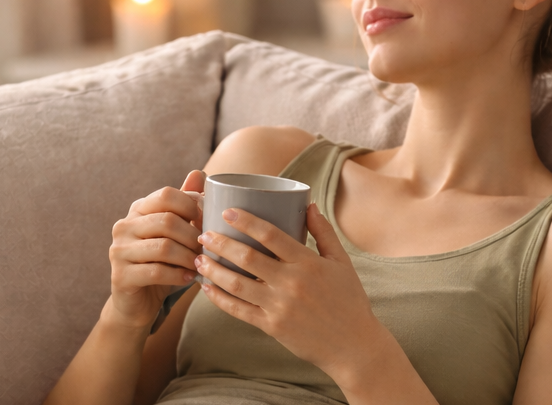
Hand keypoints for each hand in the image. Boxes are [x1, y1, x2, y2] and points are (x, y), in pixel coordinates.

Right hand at [107, 170, 204, 328]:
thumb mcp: (174, 232)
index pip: (166, 194)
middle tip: (208, 248)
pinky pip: (156, 271)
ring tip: (201, 264)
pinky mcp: (120, 276)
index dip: (192, 205)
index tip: (208, 221)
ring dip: (188, 257)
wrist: (137, 303)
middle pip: (167, 220)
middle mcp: (124, 226)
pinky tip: (189, 278)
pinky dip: (179, 275)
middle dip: (193, 235)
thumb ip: (184, 204)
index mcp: (137, 209)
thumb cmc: (161, 263)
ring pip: (164, 247)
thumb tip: (199, 173)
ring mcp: (118, 250)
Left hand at [194, 203, 385, 377]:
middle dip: (220, 243)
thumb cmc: (349, 300)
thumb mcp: (342, 262)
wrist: (353, 346)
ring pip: (237, 284)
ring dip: (214, 270)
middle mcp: (291, 283)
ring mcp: (279, 306)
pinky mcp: (272, 327)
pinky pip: (239, 311)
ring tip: (198, 259)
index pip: (271, 235)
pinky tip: (207, 288)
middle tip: (203, 234)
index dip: (246, 221)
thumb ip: (324, 232)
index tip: (227, 212)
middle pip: (247, 258)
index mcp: (308, 263)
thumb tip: (308, 204)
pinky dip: (220, 299)